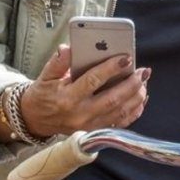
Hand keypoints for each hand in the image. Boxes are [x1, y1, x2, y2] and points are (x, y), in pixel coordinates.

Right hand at [21, 44, 149, 137]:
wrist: (35, 120)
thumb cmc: (43, 95)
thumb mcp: (45, 76)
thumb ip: (57, 62)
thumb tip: (68, 48)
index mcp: (67, 98)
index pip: (93, 81)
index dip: (111, 69)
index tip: (126, 58)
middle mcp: (80, 114)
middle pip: (112, 100)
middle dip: (131, 84)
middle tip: (143, 71)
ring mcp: (90, 125)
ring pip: (120, 112)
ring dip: (136, 97)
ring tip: (144, 82)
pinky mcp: (96, 131)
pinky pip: (120, 123)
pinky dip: (134, 111)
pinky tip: (141, 98)